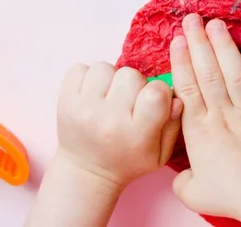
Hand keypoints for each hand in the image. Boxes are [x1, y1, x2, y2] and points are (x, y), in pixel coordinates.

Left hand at [56, 62, 182, 186]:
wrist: (87, 173)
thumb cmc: (128, 160)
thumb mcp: (160, 153)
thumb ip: (172, 125)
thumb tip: (176, 97)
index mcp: (137, 135)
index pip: (156, 93)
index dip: (159, 91)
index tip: (153, 101)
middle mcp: (109, 121)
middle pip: (130, 75)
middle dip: (134, 84)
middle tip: (128, 101)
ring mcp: (84, 110)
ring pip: (104, 68)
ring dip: (110, 78)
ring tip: (109, 96)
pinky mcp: (64, 102)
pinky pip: (79, 68)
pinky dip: (87, 77)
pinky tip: (93, 93)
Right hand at [169, 14, 240, 225]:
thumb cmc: (232, 197)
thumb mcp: (193, 192)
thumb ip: (182, 178)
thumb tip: (180, 173)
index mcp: (200, 130)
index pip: (188, 88)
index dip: (183, 61)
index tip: (179, 40)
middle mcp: (223, 115)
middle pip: (208, 73)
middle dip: (199, 43)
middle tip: (192, 19)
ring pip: (235, 73)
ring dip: (225, 47)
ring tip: (217, 25)